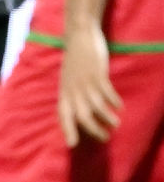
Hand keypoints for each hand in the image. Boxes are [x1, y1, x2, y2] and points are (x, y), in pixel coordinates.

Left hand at [58, 23, 121, 146]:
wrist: (79, 37)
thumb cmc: (75, 60)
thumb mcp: (68, 79)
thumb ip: (72, 94)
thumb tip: (81, 112)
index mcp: (64, 91)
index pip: (63, 114)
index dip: (67, 129)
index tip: (71, 145)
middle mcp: (72, 90)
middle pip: (82, 116)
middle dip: (93, 130)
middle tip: (105, 138)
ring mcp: (85, 82)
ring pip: (96, 107)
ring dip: (107, 118)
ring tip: (116, 124)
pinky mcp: (97, 74)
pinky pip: (106, 93)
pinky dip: (114, 101)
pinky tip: (119, 106)